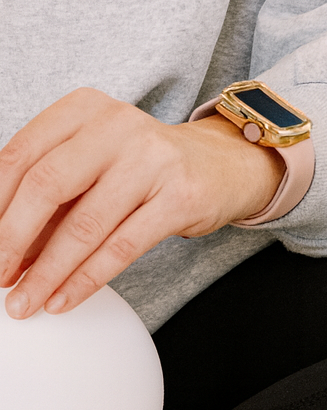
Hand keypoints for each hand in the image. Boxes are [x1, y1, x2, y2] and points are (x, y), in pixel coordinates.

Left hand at [0, 87, 285, 319]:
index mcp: (86, 108)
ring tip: (25, 301)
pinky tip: (64, 298)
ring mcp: (154, 159)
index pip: (20, 156)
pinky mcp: (180, 196)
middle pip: (47, 185)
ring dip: (47, 271)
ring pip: (85, 224)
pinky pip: (123, 246)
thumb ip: (49, 194)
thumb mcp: (92, 161)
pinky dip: (87, 279)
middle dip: (11, 240)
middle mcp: (119, 126)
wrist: (222, 164)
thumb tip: (3, 250)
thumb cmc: (144, 166)